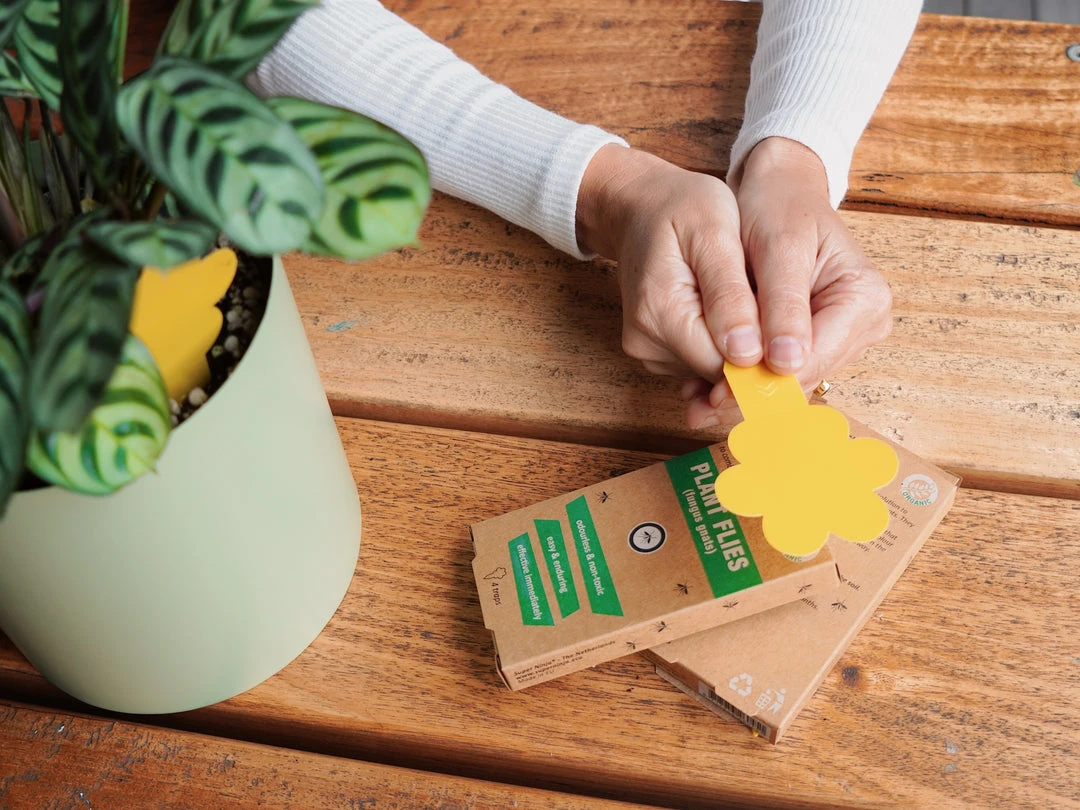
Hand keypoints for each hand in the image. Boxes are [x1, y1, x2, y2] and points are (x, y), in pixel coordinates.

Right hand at [576, 145, 756, 415]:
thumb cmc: (682, 208)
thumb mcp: (715, 232)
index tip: (797, 337)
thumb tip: (746, 354)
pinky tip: (734, 312)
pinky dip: (726, 344)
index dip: (769, 356)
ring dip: (743, 348)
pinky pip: (703, 362)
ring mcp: (648, 351)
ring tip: (752, 302)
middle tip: (780, 311)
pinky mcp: (656, 353)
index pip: (729, 363)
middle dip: (758, 351)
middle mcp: (646, 341)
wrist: (641, 206)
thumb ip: (730, 295)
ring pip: (715, 371)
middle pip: (721, 373)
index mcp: (660, 311)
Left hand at [688, 137, 891, 423]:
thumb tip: (785, 363)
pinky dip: (743, 377)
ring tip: (694, 400)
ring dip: (742, 390)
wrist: (777, 188)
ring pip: (787, 380)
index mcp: (865, 299)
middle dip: (750, 392)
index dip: (765, 381)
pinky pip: (777, 369)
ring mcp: (840, 335)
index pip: (813, 359)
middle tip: (698, 406)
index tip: (717, 391)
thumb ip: (782, 306)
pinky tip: (703, 385)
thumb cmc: (779, 207)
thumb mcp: (779, 248)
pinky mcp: (813, 340)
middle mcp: (862, 324)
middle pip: (801, 377)